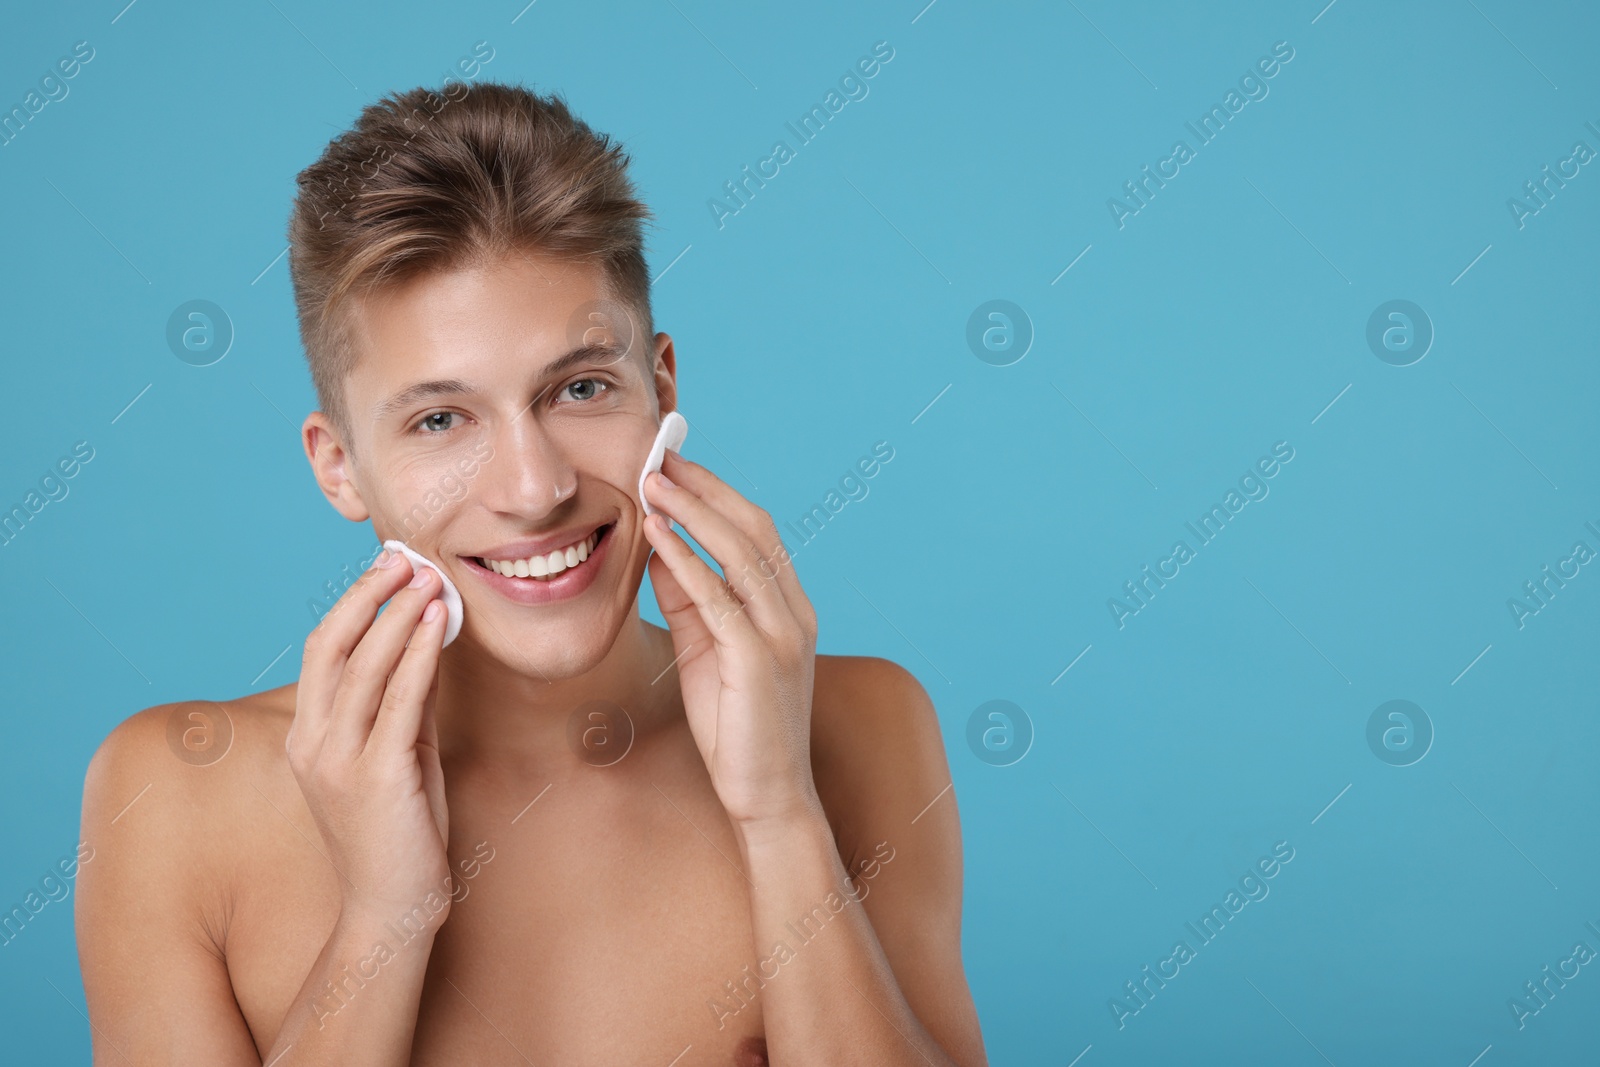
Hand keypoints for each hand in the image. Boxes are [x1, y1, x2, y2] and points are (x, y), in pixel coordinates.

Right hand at [286, 552, 452, 921]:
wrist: (393, 907)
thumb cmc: (399, 831)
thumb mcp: (400, 753)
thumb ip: (406, 702)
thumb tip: (427, 641)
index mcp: (308, 737)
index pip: (323, 650)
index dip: (355, 602)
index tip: (389, 566)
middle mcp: (313, 744)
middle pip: (332, 646)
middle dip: (370, 595)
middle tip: (407, 557)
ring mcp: (339, 762)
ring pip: (364, 668)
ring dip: (399, 616)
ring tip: (429, 579)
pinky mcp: (377, 778)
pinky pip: (398, 702)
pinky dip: (420, 656)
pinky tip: (439, 626)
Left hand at [642, 449, 820, 832]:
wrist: (767, 797)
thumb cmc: (736, 727)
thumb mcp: (706, 650)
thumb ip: (689, 599)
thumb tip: (661, 546)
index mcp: (789, 607)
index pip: (756, 530)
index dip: (715, 492)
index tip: (673, 465)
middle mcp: (794, 612)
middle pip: (753, 528)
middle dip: (704, 487)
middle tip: (659, 456)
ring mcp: (782, 634)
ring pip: (740, 553)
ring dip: (693, 511)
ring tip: (652, 482)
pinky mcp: (759, 660)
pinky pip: (719, 597)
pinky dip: (687, 560)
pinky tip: (658, 536)